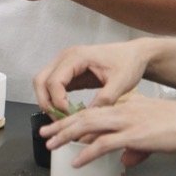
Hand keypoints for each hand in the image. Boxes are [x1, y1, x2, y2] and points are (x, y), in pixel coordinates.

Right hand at [32, 40, 151, 112]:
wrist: (135, 54)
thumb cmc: (129, 63)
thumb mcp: (120, 83)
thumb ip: (104, 100)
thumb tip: (88, 118)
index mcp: (76, 57)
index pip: (54, 81)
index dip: (58, 101)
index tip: (70, 116)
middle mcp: (65, 57)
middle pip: (40, 80)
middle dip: (46, 102)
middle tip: (58, 120)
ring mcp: (64, 63)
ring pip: (42, 82)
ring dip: (47, 101)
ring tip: (61, 118)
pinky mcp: (68, 71)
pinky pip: (52, 85)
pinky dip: (55, 99)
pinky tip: (66, 111)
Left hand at [41, 94, 175, 167]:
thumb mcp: (151, 133)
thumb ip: (135, 147)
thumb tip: (125, 161)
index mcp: (123, 108)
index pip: (90, 111)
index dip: (71, 119)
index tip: (55, 125)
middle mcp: (120, 112)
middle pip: (82, 117)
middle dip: (60, 126)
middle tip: (43, 134)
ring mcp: (125, 123)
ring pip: (87, 127)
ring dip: (66, 137)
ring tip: (51, 146)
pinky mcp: (133, 136)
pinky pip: (104, 144)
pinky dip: (87, 153)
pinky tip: (77, 161)